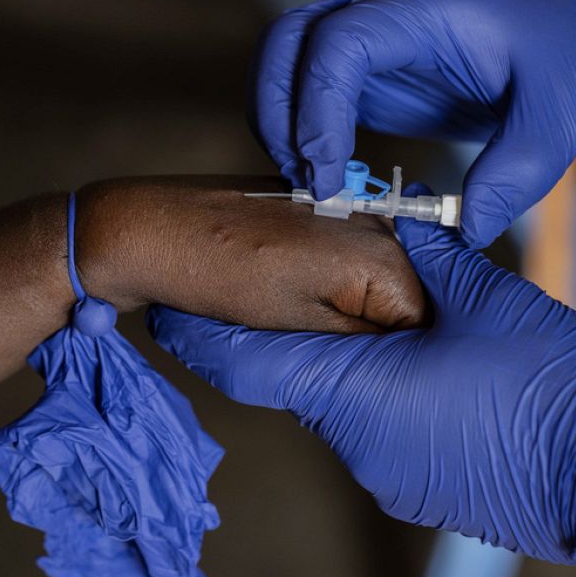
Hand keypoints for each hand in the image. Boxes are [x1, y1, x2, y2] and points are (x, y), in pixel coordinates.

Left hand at [74, 176, 425, 332]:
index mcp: (380, 254)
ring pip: (372, 282)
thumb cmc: (219, 275)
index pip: (421, 323)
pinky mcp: (322, 207)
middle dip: (373, 332)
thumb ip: (362, 341)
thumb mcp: (301, 327)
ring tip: (297, 316)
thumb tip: (396, 357)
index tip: (355, 368)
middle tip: (325, 351)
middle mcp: (375, 223)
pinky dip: (329, 284)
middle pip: (400, 300)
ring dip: (349, 309)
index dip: (390, 356)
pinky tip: (288, 293)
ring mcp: (349, 209)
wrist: (153, 227)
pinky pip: (347, 260)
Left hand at [148, 183, 575, 567]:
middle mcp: (354, 444)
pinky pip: (377, 432)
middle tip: (301, 279)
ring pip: (339, 403)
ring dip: (348, 360)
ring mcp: (386, 476)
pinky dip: (381, 394)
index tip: (174, 301)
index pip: (243, 363)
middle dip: (292, 329)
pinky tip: (426, 369)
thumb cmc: (548, 383)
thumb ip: (423, 252)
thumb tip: (394, 221)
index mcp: (353, 391)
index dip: (201, 330)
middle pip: (293, 378)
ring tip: (387, 318)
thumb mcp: (483, 296)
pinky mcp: (417, 489)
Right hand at [250, 0, 575, 247]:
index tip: (328, 178)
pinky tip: (332, 183)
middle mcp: (393, 21)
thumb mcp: (563, 116)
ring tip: (313, 187)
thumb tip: (462, 233)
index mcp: (430, 14)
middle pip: (290, 41)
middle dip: (276, 111)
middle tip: (304, 184)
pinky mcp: (386, 79)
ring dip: (283, 122)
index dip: (317, 109)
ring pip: (293, 63)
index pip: (340, 43)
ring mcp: (384, 49)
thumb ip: (513, 176)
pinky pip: (322, 96)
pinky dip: (308, 135)